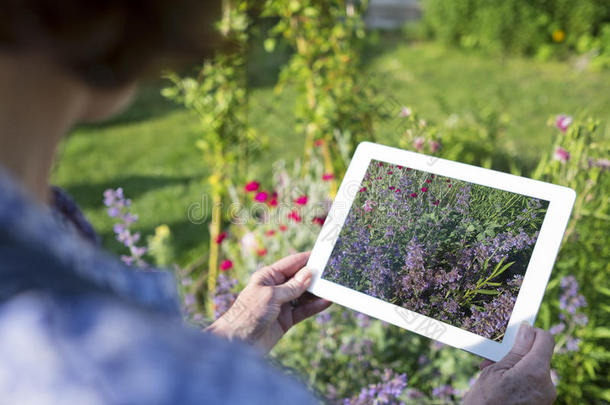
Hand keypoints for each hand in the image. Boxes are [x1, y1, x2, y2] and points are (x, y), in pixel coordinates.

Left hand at [206, 252, 331, 352]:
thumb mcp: (271, 296)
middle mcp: (275, 288)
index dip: (307, 259)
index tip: (324, 254)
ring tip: (334, 287)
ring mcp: (281, 304)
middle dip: (315, 276)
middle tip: (334, 272)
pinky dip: (315, 307)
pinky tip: (327, 302)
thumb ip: (292, 286)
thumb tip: (309, 273)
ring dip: (317, 292)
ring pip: (304, 295)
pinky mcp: (286, 320)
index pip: (291, 263)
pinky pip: (304, 310)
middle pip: (299, 279)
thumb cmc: (248, 314)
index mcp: (268, 276)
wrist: (236, 343)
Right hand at [463, 322, 556, 404]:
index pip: (545, 339)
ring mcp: (546, 397)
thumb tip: (527, 330)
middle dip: (516, 353)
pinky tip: (499, 387)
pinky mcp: (541, 404)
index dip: (531, 332)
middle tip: (492, 360)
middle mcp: (547, 385)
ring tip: (491, 376)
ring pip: (533, 368)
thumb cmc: (485, 403)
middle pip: (537, 354)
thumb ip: (515, 350)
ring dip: (514, 367)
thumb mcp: (494, 371)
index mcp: (535, 372)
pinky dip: (518, 380)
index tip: (516, 333)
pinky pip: (532, 383)